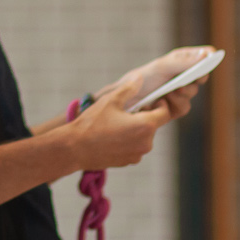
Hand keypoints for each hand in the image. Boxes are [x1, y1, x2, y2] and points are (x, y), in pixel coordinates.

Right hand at [66, 47, 214, 168]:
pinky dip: (129, 140)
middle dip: (144, 116)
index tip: (149, 100)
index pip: (164, 113)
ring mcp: (137, 154)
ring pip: (143, 137)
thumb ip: (129, 88)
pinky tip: (112, 135)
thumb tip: (140, 78)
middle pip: (153, 125)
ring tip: (117, 122)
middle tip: (128, 109)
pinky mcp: (128, 161)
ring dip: (136, 129)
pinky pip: (135, 147)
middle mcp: (146, 143)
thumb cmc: (93, 123)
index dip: (159, 104)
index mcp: (146, 126)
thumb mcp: (111, 100)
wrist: (75, 148)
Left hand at [123, 46, 216, 109]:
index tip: (211, 57)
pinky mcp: (175, 108)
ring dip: (181, 93)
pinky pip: (184, 108)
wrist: (126, 101)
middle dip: (193, 78)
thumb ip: (184, 62)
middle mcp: (182, 74)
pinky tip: (162, 102)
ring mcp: (180, 91)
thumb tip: (207, 54)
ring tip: (169, 92)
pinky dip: (174, 105)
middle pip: (202, 75)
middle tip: (186, 79)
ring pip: (193, 93)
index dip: (209, 56)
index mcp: (181, 59)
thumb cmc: (142, 78)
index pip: (204, 55)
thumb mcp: (162, 67)